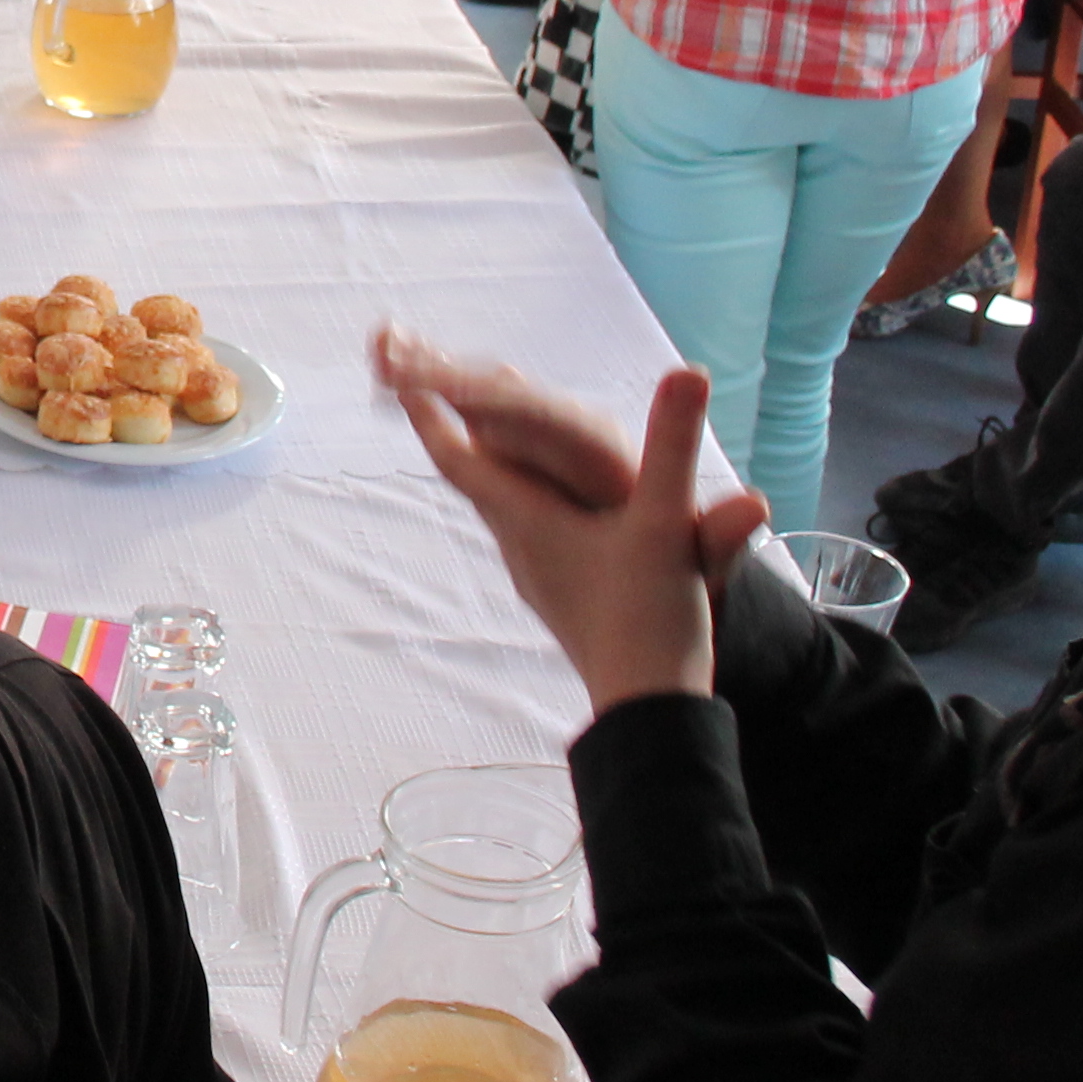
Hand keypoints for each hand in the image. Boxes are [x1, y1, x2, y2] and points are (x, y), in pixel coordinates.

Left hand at [375, 330, 766, 715]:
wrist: (647, 711)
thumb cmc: (652, 619)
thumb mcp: (668, 523)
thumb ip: (673, 446)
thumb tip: (689, 371)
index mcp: (530, 518)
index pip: (461, 453)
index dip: (429, 407)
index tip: (394, 370)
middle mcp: (519, 542)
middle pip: (466, 471)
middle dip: (441, 422)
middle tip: (411, 380)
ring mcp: (535, 571)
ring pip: (491, 501)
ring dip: (475, 457)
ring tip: (461, 427)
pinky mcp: (558, 593)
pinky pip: (519, 525)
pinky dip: (510, 491)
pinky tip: (524, 497)